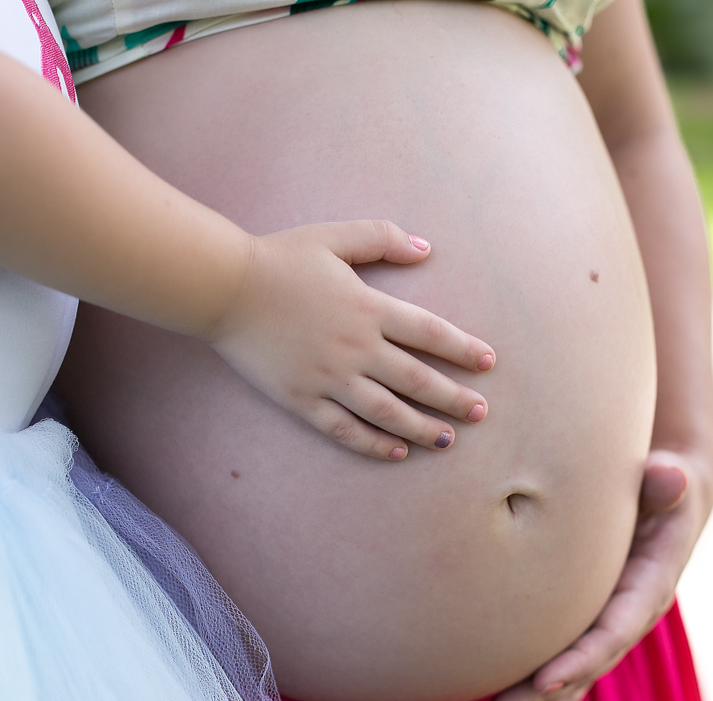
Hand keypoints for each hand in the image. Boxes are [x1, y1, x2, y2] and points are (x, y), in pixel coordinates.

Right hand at [209, 220, 495, 460]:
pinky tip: (396, 451)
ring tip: (448, 440)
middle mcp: (356, 348)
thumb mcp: (334, 236)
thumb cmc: (280, 258)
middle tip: (481, 413)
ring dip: (423, 428)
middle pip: (418, 379)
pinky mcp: (302, 399)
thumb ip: (382, 238)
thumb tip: (426, 248)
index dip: (463, 350)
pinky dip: (373, 443)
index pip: (430, 333)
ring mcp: (329, 378)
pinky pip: (344, 429)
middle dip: (454, 398)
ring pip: (388, 412)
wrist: (224, 288)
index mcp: (369, 308)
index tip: (488, 363)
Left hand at [490, 448, 712, 700]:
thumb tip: (669, 476)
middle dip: (550, 689)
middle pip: (591, 661)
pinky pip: (573, 654)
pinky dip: (548, 682)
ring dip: (542, 695)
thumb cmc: (662, 480)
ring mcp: (616, 617)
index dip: (582, 657)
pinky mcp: (598, 614)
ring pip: (579, 666)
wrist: (673, 491)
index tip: (546, 679)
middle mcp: (635, 611)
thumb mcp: (669, 477)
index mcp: (652, 583)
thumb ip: (666, 481)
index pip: (615, 629)